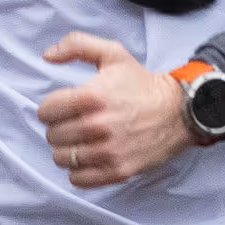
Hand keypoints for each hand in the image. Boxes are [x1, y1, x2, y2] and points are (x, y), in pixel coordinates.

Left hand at [37, 33, 192, 188]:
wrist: (179, 111)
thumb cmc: (142, 84)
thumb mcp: (112, 54)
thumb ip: (76, 45)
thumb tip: (47, 55)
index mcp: (90, 97)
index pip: (46, 111)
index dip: (51, 108)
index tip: (63, 108)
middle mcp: (97, 126)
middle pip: (52, 136)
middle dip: (60, 128)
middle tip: (75, 122)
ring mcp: (108, 152)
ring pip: (62, 158)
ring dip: (67, 149)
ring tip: (82, 140)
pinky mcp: (118, 171)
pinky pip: (78, 179)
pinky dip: (79, 170)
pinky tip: (89, 157)